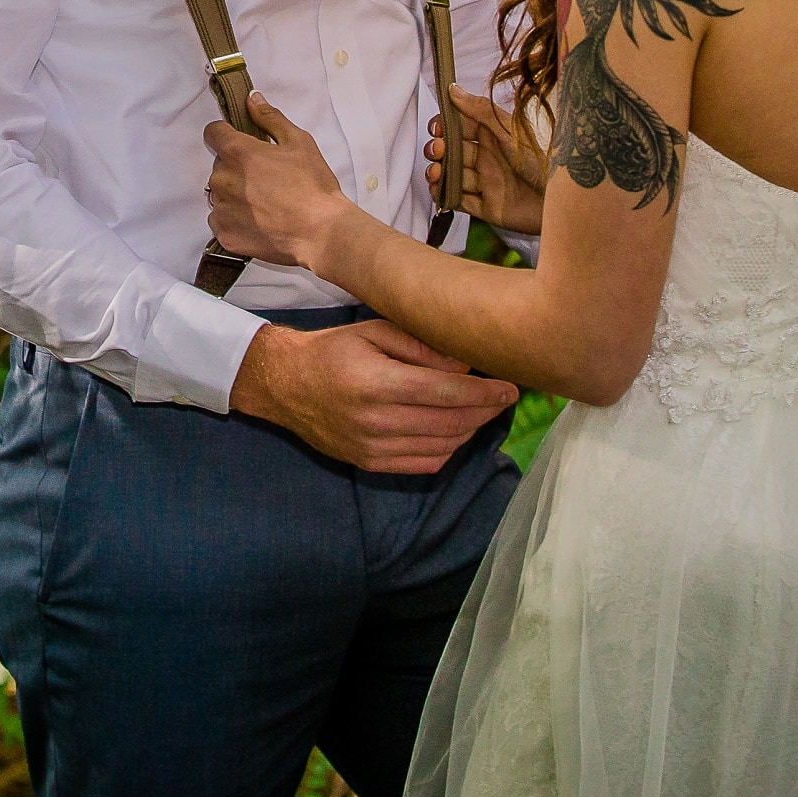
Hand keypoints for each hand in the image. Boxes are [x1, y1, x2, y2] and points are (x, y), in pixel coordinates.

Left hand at [203, 93, 355, 274]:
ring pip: (220, 194)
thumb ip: (270, 118)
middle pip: (220, 165)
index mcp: (237, 152)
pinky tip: (260, 222)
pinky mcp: (224, 234)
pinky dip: (235, 220)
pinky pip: (221, 221)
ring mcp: (221, 209)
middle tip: (267, 179)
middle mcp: (222, 179)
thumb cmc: (313, 186)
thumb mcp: (299, 142)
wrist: (321, 232)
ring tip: (266, 204)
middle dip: (238, 168)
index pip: (213, 132)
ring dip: (235, 195)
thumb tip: (252, 99)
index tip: (243, 143)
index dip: (227, 134)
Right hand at [229, 319, 517, 472]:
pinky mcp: (370, 464)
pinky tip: (457, 430)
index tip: (511, 388)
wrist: (286, 385)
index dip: (485, 394)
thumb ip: (422, 348)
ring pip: (442, 446)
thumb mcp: (375, 332)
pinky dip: (449, 448)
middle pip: (450, 422)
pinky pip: (425, 463)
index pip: (447, 393)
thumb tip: (465, 366)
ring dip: (470, 430)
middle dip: (485, 411)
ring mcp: (373, 448)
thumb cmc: (335, 350)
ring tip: (484, 411)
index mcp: (378, 383)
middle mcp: (377, 421)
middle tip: (505, 397)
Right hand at [428, 85, 549, 235]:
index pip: (462, 127)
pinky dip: (445, 195)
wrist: (557, 201)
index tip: (438, 127)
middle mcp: (489, 159)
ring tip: (436, 171)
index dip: (446, 126)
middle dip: (439, 149)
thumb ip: (480, 110)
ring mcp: (487, 182)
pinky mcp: (488, 206)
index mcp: (495, 137)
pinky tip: (439, 189)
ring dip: (439, 172)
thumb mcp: (509, 129)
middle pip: (454, 152)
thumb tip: (454, 90)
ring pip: (454, 176)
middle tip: (437, 150)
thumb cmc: (541, 161)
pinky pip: (460, 200)